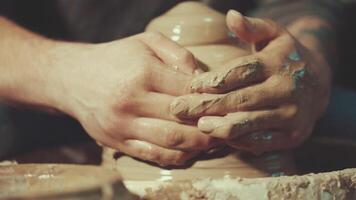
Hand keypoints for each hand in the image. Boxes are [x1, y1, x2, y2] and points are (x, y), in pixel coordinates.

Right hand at [52, 32, 216, 164]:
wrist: (73, 78)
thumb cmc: (115, 58)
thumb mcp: (146, 43)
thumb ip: (178, 55)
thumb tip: (203, 77)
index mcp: (142, 73)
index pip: (188, 90)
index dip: (211, 98)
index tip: (225, 102)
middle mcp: (131, 101)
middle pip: (183, 119)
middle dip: (210, 124)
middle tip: (227, 125)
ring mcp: (123, 125)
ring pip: (171, 141)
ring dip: (198, 144)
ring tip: (214, 141)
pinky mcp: (117, 142)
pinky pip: (153, 155)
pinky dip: (176, 157)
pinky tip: (190, 151)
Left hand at [170, 11, 330, 153]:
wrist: (320, 84)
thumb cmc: (285, 58)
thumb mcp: (274, 36)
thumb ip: (252, 27)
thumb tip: (231, 15)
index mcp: (277, 63)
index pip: (239, 72)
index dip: (212, 80)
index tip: (191, 86)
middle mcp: (286, 90)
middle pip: (238, 100)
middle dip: (205, 105)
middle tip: (178, 109)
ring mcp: (291, 115)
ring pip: (247, 124)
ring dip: (219, 127)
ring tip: (198, 125)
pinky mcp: (292, 136)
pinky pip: (260, 141)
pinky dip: (237, 140)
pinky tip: (220, 136)